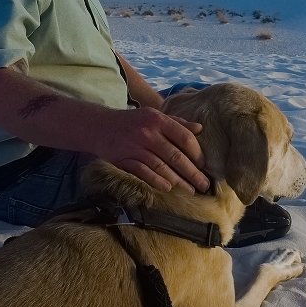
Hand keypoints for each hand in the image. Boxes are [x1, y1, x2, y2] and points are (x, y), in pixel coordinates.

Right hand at [91, 107, 209, 193]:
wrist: (100, 126)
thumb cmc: (133, 122)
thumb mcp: (154, 116)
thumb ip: (177, 123)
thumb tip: (200, 129)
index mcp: (158, 120)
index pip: (184, 137)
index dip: (197, 153)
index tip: (204, 165)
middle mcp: (147, 133)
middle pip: (175, 156)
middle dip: (193, 172)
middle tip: (205, 184)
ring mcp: (135, 147)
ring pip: (161, 167)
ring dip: (178, 181)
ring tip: (191, 190)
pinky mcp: (124, 159)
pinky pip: (143, 172)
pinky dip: (157, 181)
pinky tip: (168, 188)